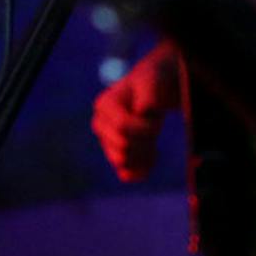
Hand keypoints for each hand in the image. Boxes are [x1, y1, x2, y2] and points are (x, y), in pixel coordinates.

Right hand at [91, 44, 181, 181]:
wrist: (152, 93)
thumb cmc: (152, 84)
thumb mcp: (153, 81)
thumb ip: (149, 92)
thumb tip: (142, 111)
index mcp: (104, 104)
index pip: (123, 127)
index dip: (144, 127)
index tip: (155, 118)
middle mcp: (100, 124)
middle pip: (123, 146)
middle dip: (145, 139)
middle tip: (155, 126)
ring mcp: (105, 141)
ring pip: (123, 161)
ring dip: (144, 153)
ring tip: (154, 139)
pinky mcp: (115, 155)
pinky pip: (125, 174)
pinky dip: (141, 170)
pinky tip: (152, 155)